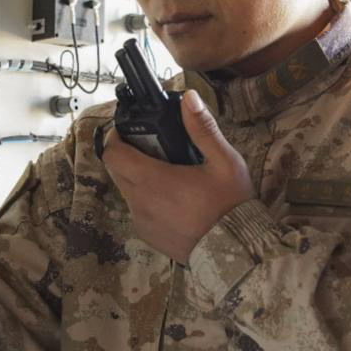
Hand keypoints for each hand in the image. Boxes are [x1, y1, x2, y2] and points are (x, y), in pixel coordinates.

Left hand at [101, 89, 255, 263]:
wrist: (236, 253)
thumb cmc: (231, 205)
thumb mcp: (224, 162)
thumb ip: (202, 128)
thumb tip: (189, 97)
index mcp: (153, 180)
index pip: (113, 153)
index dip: (118, 138)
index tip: (132, 130)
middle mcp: (140, 202)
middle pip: (117, 170)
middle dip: (129, 155)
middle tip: (156, 149)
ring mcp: (142, 222)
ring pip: (127, 191)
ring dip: (139, 179)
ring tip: (169, 175)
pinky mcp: (148, 237)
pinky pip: (138, 211)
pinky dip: (148, 201)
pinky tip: (174, 200)